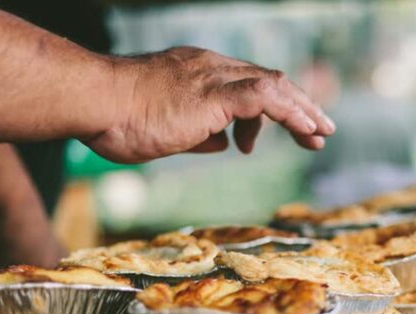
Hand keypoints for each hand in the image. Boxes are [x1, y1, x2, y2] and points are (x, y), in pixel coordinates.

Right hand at [87, 47, 335, 162]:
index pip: (248, 84)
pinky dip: (291, 114)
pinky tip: (308, 131)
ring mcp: (213, 77)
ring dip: (303, 111)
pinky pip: (265, 99)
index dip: (276, 107)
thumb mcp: (167, 130)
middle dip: (300, 106)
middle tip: (321, 130)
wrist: (93, 103)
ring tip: (321, 134)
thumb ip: (199, 133)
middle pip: (268, 81)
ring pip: (273, 87)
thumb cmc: (116, 119)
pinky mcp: (214, 94)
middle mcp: (210, 67)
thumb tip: (223, 143)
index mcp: (197, 72)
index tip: (293, 130)